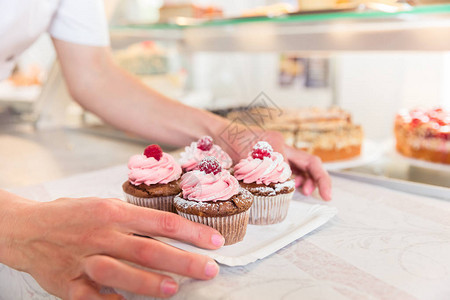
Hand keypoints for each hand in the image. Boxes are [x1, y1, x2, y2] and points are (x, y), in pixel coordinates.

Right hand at [1, 195, 223, 298]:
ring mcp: (84, 259)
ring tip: (173, 289)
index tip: (214, 242)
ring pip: (120, 272)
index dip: (192, 233)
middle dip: (183, 261)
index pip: (162, 223)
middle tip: (208, 269)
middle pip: (149, 249)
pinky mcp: (68, 282)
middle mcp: (102, 234)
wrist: (28, 228)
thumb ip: (134, 219)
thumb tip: (170, 232)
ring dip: (149, 282)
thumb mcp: (105, 205)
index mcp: (114, 212)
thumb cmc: (73, 215)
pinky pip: (92, 297)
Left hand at [215, 127, 330, 200]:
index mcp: (278, 143)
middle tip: (324, 196)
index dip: (319, 179)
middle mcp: (280, 146)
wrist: (217, 135)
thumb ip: (267, 169)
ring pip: (299, 166)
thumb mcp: (247, 157)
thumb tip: (285, 183)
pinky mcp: (269, 158)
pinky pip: (288, 168)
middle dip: (319, 179)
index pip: (307, 162)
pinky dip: (292, 178)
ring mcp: (276, 151)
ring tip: (304, 192)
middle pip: (309, 162)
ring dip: (306, 179)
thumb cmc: (228, 142)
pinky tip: (291, 187)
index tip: (324, 194)